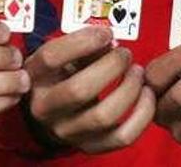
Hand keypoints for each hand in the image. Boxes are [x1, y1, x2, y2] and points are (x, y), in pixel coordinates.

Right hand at [23, 26, 154, 152]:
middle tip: (125, 55)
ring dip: (129, 89)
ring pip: (104, 116)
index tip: (105, 34)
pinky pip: (123, 136)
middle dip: (111, 66)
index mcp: (34, 77)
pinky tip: (146, 95)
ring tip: (137, 72)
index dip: (83, 42)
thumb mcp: (61, 55)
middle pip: (80, 89)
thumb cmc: (59, 76)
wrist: (51, 113)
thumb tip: (110, 40)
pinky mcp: (90, 145)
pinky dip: (142, 115)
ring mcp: (67, 131)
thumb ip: (83, 44)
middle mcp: (45, 108)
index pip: (52, 57)